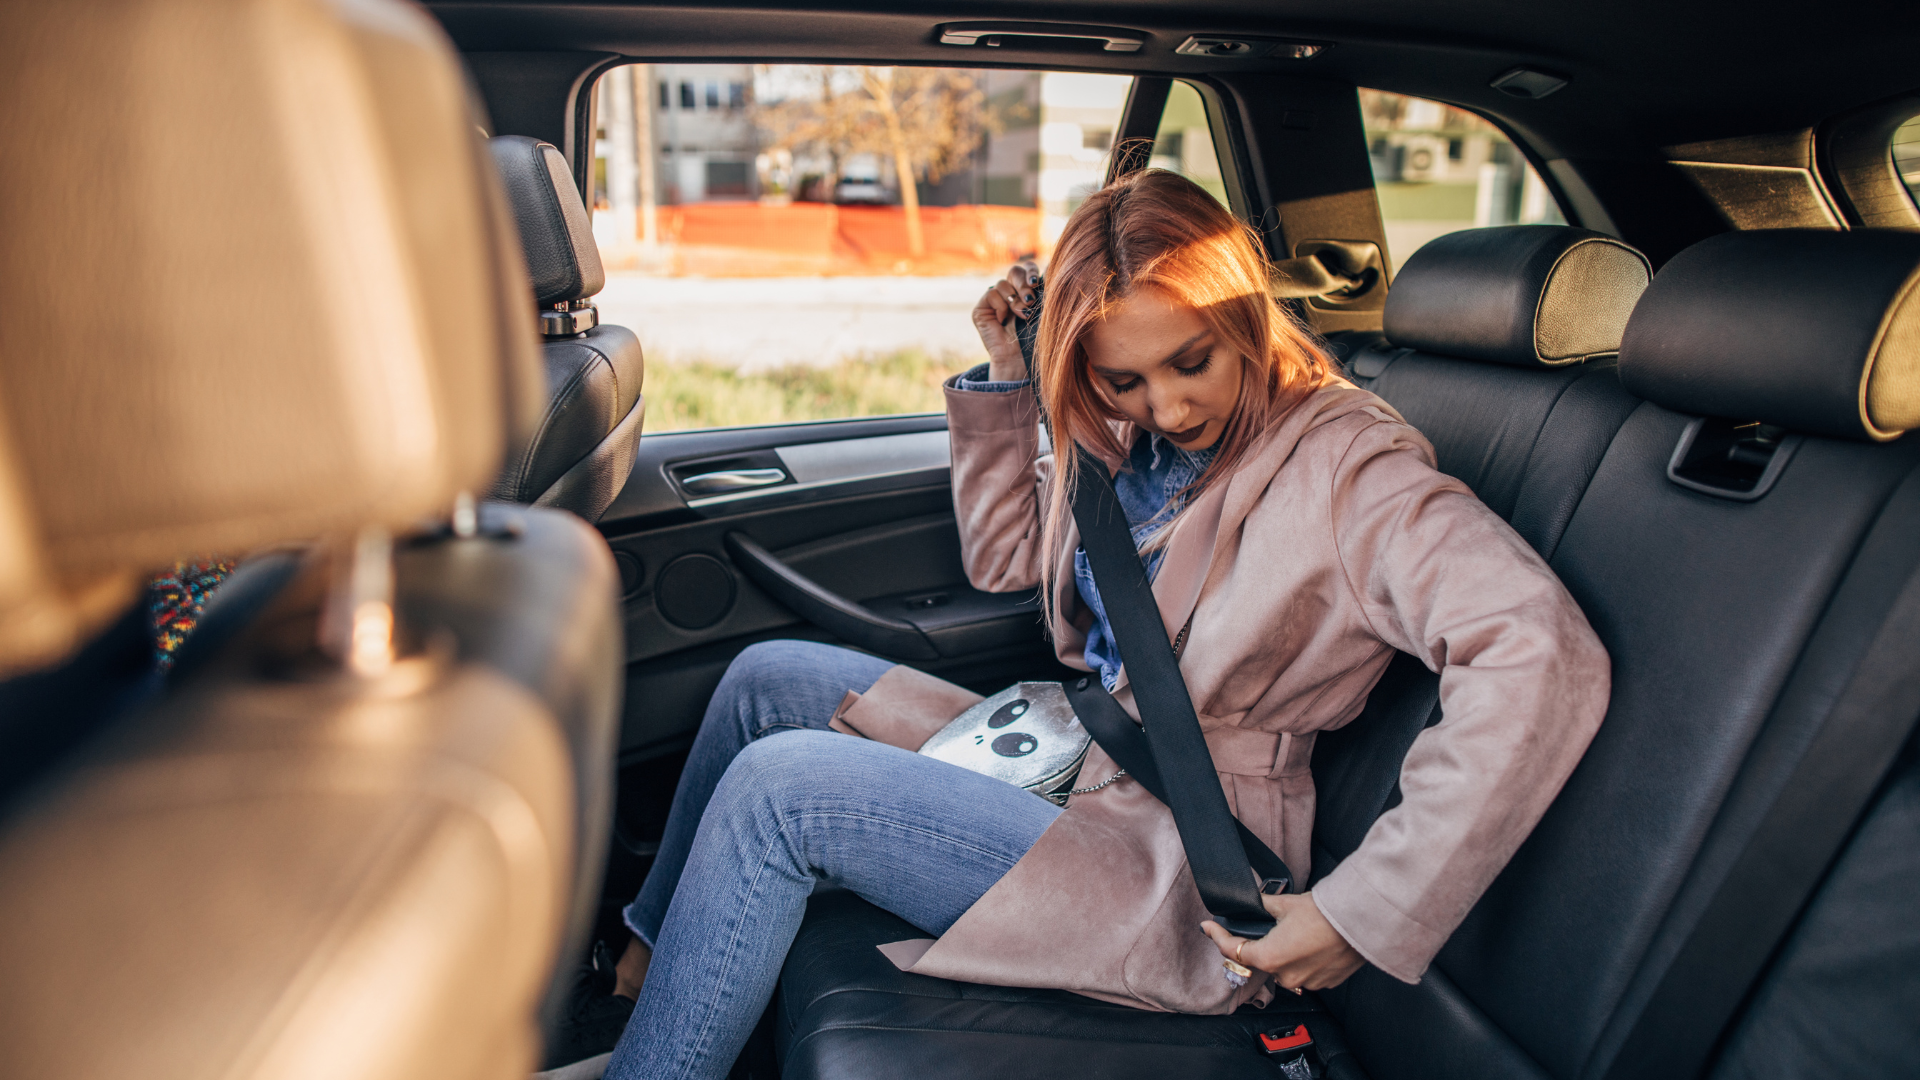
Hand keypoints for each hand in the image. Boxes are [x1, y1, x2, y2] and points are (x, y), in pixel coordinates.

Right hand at [971, 262, 1037, 382]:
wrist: (1020, 359)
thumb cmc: (1036, 338)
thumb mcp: (1044, 310)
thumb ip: (1045, 288)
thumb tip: (1052, 265)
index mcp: (1026, 291)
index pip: (1027, 269)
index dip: (1031, 271)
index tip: (1037, 282)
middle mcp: (1010, 293)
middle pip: (1015, 271)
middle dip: (1024, 283)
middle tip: (1030, 299)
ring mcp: (995, 300)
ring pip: (1003, 283)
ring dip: (1016, 300)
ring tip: (1022, 316)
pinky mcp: (981, 308)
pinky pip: (991, 293)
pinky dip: (1001, 306)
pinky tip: (1004, 320)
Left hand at [1200, 891, 1364, 992]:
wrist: (1360, 921)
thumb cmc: (1324, 912)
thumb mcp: (1285, 903)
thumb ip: (1263, 905)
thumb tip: (1253, 901)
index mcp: (1269, 957)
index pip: (1234, 951)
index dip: (1218, 937)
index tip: (1209, 928)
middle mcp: (1285, 976)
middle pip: (1261, 961)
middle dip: (1261, 944)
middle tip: (1268, 925)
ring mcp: (1307, 982)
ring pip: (1284, 968)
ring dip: (1284, 954)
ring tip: (1298, 932)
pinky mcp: (1325, 983)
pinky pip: (1305, 973)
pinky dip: (1304, 961)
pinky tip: (1313, 943)